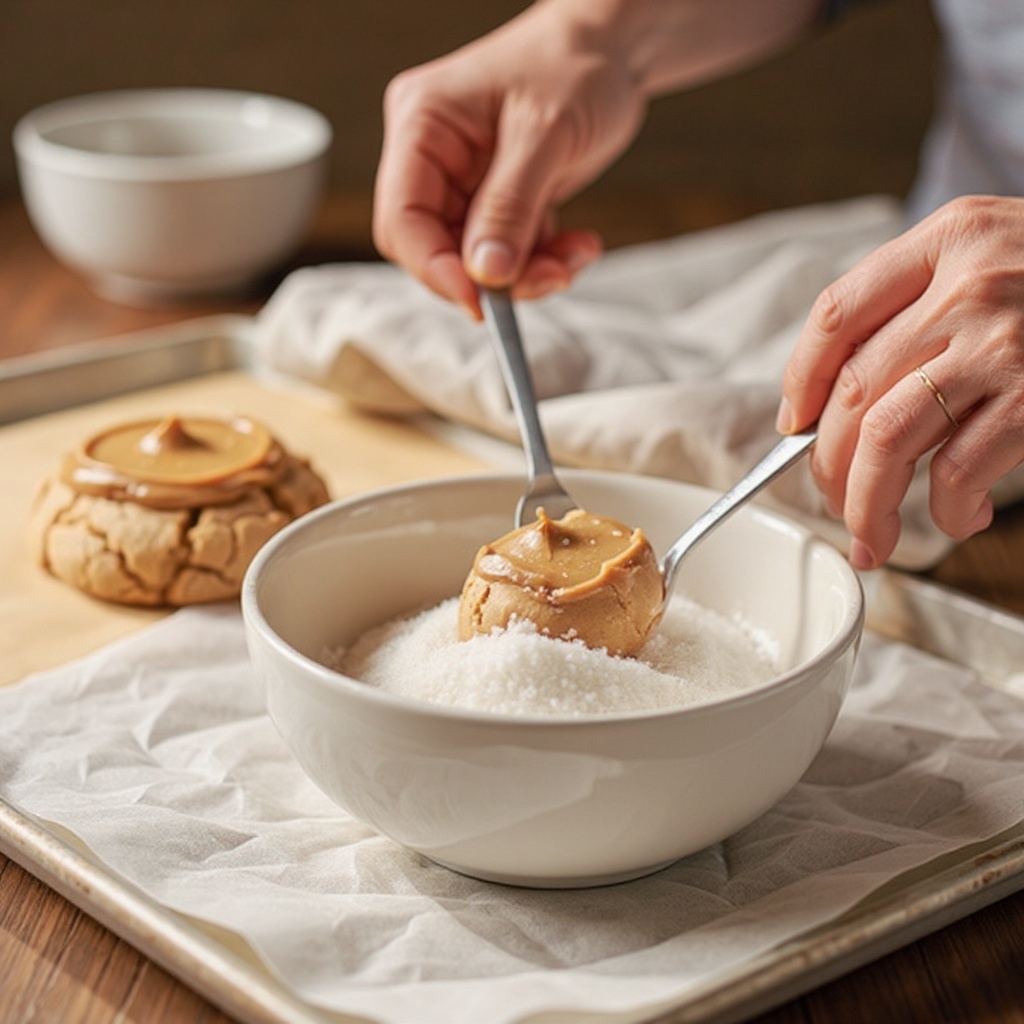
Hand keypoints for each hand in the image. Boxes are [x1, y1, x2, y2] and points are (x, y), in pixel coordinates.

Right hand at [372, 3, 643, 316]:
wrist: (614, 49)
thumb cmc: (575, 64)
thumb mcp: (544, 132)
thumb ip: (510, 206)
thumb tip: (485, 275)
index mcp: (422, 126)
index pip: (402, 219)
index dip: (435, 269)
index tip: (480, 303)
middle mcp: (433, 157)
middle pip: (434, 248)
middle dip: (489, 277)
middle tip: (547, 279)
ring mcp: (464, 182)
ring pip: (475, 261)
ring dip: (527, 273)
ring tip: (574, 257)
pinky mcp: (496, 201)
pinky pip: (508, 253)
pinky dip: (543, 260)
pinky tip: (578, 245)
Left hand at [778, 195, 1023, 567]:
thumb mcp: (998, 255)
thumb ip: (925, 303)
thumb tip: (839, 402)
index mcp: (948, 239)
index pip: (836, 314)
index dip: (800, 380)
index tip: (794, 426)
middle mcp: (971, 283)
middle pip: (854, 390)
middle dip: (829, 465)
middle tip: (833, 503)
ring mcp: (1007, 339)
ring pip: (890, 435)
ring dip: (868, 502)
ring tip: (870, 538)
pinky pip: (961, 466)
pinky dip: (947, 507)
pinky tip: (955, 516)